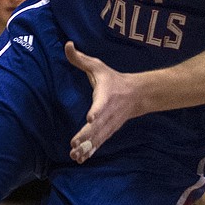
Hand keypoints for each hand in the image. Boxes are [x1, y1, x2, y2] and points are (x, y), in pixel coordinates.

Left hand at [65, 40, 143, 161]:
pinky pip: (99, 142)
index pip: (101, 104)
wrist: (137, 95)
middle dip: (86, 135)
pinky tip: (80, 159)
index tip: (90, 117)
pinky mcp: (109, 131)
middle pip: (97, 126)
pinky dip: (91, 151)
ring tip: (75, 156)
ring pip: (98, 137)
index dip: (96, 110)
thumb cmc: (113, 79)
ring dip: (87, 147)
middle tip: (74, 144)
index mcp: (106, 96)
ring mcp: (110, 124)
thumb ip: (80, 58)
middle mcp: (109, 112)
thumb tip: (67, 45)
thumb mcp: (98, 66)